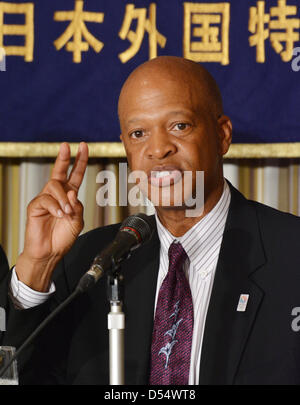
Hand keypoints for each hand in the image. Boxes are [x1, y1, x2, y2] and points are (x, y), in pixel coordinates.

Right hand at [15, 142, 88, 291]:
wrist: (50, 253)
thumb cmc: (62, 237)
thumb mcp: (77, 221)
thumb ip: (77, 206)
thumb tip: (72, 192)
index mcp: (69, 196)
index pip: (74, 175)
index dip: (79, 161)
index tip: (84, 147)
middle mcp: (57, 195)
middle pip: (60, 172)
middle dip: (64, 158)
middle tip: (67, 146)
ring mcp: (45, 199)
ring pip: (54, 186)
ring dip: (63, 199)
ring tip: (66, 213)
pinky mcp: (35, 206)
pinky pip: (45, 199)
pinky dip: (55, 207)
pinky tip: (58, 215)